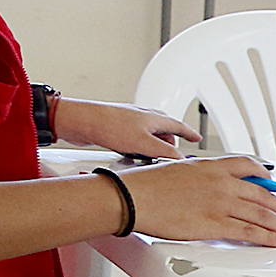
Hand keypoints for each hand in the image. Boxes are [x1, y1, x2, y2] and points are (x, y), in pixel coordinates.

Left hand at [52, 97, 198, 158]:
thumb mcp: (142, 144)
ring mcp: (128, 121)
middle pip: (163, 130)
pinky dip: (136, 147)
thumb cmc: (107, 125)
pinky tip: (129, 155)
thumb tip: (178, 158)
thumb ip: (164, 152)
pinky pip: (133, 138)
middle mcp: (142, 117)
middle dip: (168, 143)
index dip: (189, 133)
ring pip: (147, 134)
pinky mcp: (115, 127)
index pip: (178, 125)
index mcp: (153, 118)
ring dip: (150, 147)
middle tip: (169, 155)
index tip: (196, 138)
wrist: (79, 121)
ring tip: (146, 159)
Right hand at [119, 156, 275, 246]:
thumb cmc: (146, 185)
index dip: (268, 178)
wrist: (131, 197)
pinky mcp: (215, 223)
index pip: (249, 166)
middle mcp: (221, 183)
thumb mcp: (179, 169)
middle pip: (263, 195)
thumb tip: (208, 186)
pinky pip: (249, 231)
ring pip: (262, 214)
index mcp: (211, 166)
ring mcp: (220, 203)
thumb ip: (200, 177)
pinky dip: (268, 237)